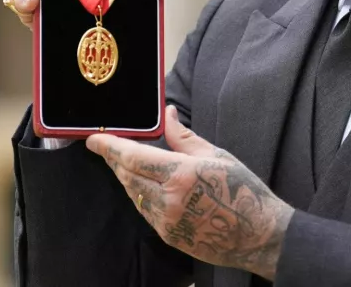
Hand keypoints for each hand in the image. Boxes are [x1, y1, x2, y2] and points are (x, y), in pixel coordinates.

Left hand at [86, 106, 293, 280]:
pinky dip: (140, 195)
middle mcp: (167, 200)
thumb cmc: (242, 190)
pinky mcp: (168, 236)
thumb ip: (183, 137)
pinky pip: (145, 211)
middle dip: (116, 160)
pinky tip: (146, 186)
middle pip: (127, 176)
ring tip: (126, 163)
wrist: (257, 235)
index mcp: (180, 174)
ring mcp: (166, 221)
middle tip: (109, 146)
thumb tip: (168, 114)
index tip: (93, 140)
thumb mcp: (215, 155)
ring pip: (133, 195)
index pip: (133, 157)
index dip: (109, 147)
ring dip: (127, 178)